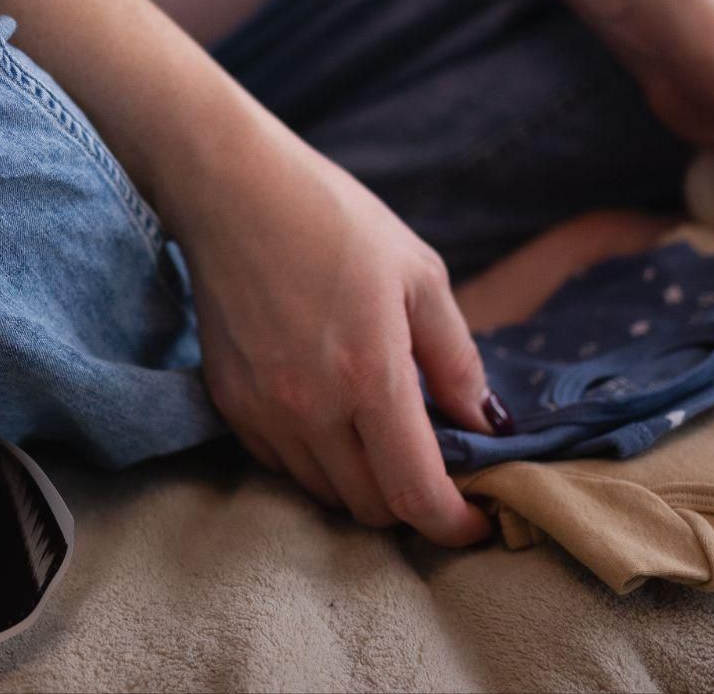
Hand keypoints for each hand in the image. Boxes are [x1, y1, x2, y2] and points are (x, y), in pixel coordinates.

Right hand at [169, 120, 502, 545]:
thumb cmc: (335, 219)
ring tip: (382, 432)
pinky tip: (331, 411)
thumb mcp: (420, 275)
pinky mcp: (229, 404)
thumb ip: (457, 360)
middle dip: (413, 501)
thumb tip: (485, 425)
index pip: (415, 492)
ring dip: (364, 481)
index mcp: (369, 374)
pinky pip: (282, 464)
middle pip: (371, 507)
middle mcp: (310, 407)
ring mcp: (263, 410)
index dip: (453, 524)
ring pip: (325, 492)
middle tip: (435, 463)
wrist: (232, 189)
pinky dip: (317, 459)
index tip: (477, 521)